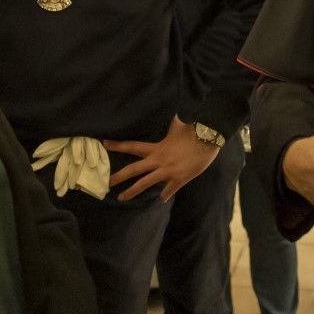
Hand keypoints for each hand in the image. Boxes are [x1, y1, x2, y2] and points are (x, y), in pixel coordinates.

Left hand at [105, 117, 219, 200]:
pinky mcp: (179, 179)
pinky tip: (161, 199)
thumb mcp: (177, 125)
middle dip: (118, 176)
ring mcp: (168, 172)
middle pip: (134, 170)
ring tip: (122, 198)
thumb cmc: (193, 130)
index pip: (133, 146)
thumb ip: (170, 125)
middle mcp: (158, 161)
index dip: (118, 145)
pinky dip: (164, 195)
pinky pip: (168, 190)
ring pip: (145, 184)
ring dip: (132, 191)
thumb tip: (172, 115)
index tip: (104, 144)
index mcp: (156, 148)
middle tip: (106, 183)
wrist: (208, 139)